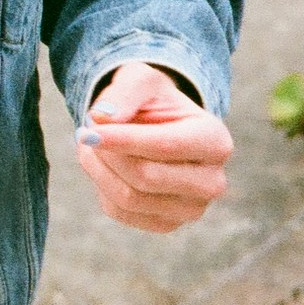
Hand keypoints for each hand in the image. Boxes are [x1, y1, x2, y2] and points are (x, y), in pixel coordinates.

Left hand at [77, 61, 232, 232]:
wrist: (157, 127)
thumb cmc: (151, 100)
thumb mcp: (140, 80)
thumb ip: (124, 93)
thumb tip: (102, 118)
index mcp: (216, 141)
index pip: (165, 146)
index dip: (123, 138)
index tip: (89, 127)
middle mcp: (212, 182)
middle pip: (145, 176)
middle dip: (108, 152)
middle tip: (88, 131)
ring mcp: (192, 209)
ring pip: (128, 198)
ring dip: (99, 168)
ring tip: (92, 144)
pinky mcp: (166, 224)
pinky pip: (119, 211)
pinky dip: (102, 185)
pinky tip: (105, 164)